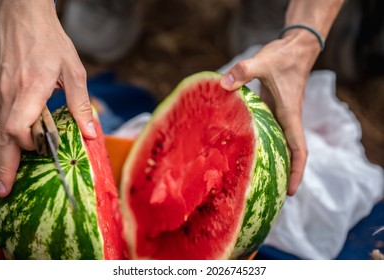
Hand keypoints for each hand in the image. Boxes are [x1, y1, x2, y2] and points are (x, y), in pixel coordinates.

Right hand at [0, 0, 95, 196]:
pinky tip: (3, 150)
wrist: (22, 15)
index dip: (28, 145)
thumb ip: (80, 103)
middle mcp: (9, 93)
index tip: (41, 152)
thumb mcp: (73, 70)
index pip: (18, 126)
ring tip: (0, 180)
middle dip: (2, 166)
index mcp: (30, 88)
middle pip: (0, 136)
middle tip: (2, 192)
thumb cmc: (51, 41)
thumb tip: (90, 133)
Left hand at [220, 31, 320, 194]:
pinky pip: (270, 133)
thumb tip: (223, 84)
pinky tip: (246, 149)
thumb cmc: (283, 56)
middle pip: (289, 154)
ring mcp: (280, 116)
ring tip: (256, 180)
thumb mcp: (263, 62)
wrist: (296, 48)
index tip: (292, 192)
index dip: (297, 172)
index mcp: (289, 115)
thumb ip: (243, 71)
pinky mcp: (273, 110)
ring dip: (273, 162)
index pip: (299, 149)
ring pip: (279, 145)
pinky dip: (263, 144)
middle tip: (269, 195)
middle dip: (284, 174)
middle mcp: (287, 120)